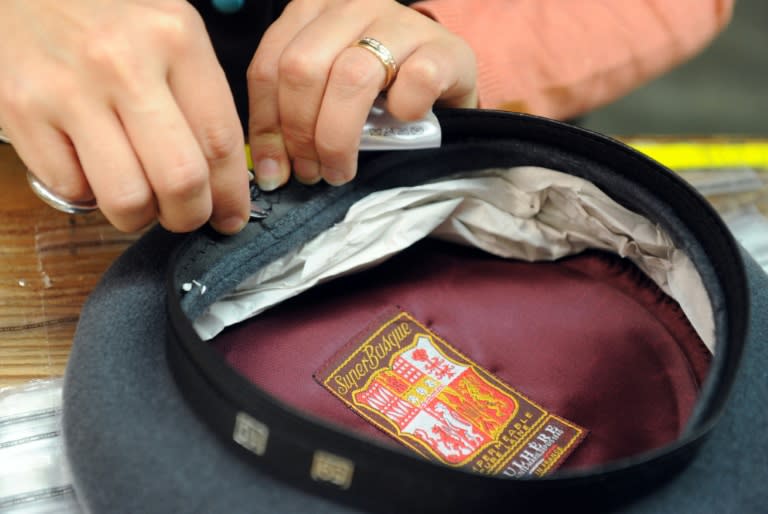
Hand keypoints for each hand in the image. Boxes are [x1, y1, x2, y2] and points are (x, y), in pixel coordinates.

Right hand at [0, 0, 250, 233]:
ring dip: (139, 216)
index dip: (231, 195)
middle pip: (180, 179)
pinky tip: (92, 167)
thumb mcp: (170, 31)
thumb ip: (200, 98)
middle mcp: (124, 63)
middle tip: (184, 214)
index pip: (221, 142)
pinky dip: (87, 194)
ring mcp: (69, 88)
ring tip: (138, 198)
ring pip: (126, 198)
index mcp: (176, 40)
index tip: (231, 216)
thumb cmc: (106, 12)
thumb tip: (225, 178)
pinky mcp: (21, 109)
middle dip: (189, 215)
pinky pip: (70, 189)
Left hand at [247, 0, 477, 189]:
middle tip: (312, 171)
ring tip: (340, 170)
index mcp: (313, 11)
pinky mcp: (442, 47)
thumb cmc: (383, 90)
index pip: (269, 67)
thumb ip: (296, 116)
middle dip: (300, 134)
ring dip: (338, 137)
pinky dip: (403, 112)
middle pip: (302, 70)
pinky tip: (401, 122)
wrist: (449, 77)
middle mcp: (352, 7)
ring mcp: (400, 21)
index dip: (265, 125)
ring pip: (350, 77)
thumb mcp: (330, 93)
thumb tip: (270, 171)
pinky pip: (414, 81)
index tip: (273, 169)